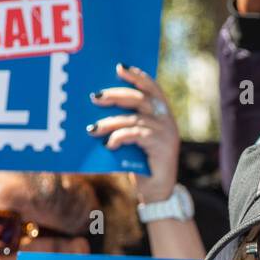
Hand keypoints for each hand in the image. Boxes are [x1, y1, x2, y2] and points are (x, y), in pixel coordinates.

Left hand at [88, 64, 180, 204]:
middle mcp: (167, 120)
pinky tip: (108, 145)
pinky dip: (119, 138)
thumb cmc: (141, 163)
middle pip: (140, 99)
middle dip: (116, 95)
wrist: (157, 192)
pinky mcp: (162, 146)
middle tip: (95, 97)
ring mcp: (166, 133)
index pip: (152, 87)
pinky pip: (136, 135)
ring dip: (110, 123)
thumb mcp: (135, 139)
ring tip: (92, 129)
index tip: (118, 68)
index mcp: (163, 113)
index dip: (137, 76)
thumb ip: (127, 122)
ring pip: (134, 119)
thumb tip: (100, 105)